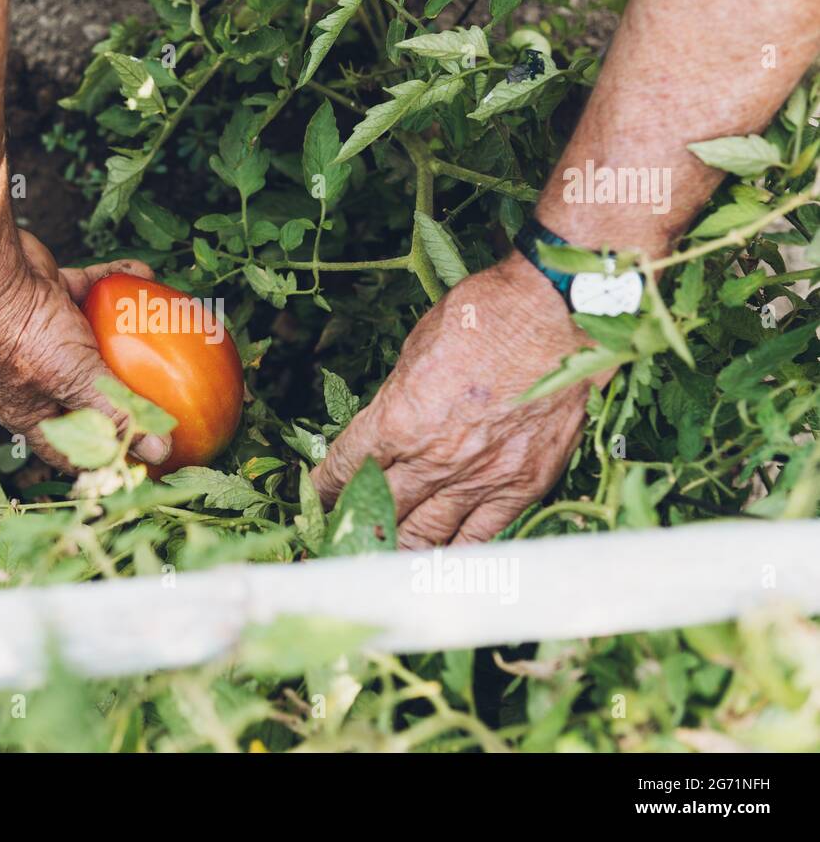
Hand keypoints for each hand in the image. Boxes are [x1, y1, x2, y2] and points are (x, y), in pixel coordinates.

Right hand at [0, 231, 172, 471]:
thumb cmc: (23, 338)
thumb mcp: (75, 382)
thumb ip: (116, 414)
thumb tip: (158, 453)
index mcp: (32, 413)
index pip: (75, 449)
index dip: (109, 456)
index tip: (148, 457)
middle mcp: (39, 379)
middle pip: (92, 396)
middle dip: (126, 394)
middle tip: (167, 398)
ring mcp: (47, 338)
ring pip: (97, 342)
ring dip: (128, 334)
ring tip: (163, 335)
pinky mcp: (55, 298)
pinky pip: (92, 293)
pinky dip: (116, 285)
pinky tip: (145, 277)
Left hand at [311, 255, 602, 546]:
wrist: (557, 312)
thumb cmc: (483, 316)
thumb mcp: (415, 350)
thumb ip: (398, 399)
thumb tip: (387, 425)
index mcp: (397, 421)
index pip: (344, 468)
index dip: (324, 488)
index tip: (315, 498)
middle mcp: (434, 460)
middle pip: (381, 511)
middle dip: (355, 526)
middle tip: (340, 539)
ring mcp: (481, 479)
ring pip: (427, 535)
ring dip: (399, 549)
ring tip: (380, 560)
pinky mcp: (523, 486)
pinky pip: (481, 536)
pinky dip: (455, 552)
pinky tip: (438, 561)